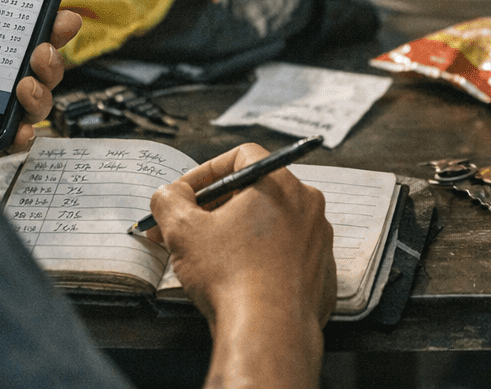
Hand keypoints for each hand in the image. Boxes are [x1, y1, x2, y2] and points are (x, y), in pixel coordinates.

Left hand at [0, 0, 78, 149]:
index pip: (2, 35)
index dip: (34, 20)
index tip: (53, 5)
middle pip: (28, 67)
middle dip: (52, 49)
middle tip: (51, 35)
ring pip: (31, 102)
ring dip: (44, 87)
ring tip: (27, 78)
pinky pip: (11, 143)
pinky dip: (25, 134)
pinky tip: (20, 125)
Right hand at [148, 143, 335, 331]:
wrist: (269, 333)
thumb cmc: (230, 276)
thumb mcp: (183, 230)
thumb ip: (169, 200)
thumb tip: (168, 195)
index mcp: (280, 184)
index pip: (241, 157)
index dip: (206, 171)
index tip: (185, 195)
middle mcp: (308, 206)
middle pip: (257, 191)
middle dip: (218, 206)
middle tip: (190, 226)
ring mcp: (320, 242)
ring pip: (273, 224)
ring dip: (240, 233)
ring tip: (211, 256)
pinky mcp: (322, 275)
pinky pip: (288, 256)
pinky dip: (263, 261)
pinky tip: (239, 280)